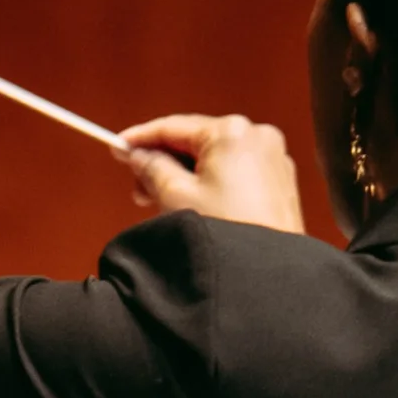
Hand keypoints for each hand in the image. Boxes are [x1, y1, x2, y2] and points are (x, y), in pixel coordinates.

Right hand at [115, 115, 306, 233]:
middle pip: (196, 141)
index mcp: (231, 131)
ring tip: (163, 201)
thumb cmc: (227, 233)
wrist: (265, 271)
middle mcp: (257, 135)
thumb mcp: (174, 196)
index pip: (174, 126)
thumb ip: (151, 168)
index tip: (118, 146)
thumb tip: (138, 156)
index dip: (141, 138)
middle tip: (138, 186)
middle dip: (164, 162)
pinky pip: (235, 171)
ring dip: (186, 174)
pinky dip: (211, 182)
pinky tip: (194, 205)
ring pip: (215, 157)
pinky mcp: (279, 180)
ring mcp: (272, 157)